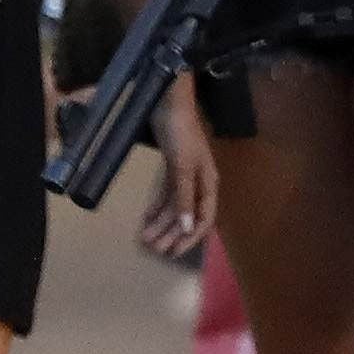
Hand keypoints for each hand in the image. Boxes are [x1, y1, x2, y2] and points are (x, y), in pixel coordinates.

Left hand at [136, 83, 217, 261]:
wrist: (169, 100)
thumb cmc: (180, 132)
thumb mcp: (182, 166)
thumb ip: (184, 197)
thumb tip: (189, 228)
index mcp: (208, 183)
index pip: (203, 219)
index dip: (190, 238)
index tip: (173, 253)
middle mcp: (198, 182)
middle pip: (186, 216)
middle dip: (171, 234)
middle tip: (153, 249)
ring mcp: (184, 174)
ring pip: (174, 207)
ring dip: (161, 223)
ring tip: (146, 238)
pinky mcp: (171, 166)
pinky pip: (165, 194)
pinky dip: (156, 207)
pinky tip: (146, 219)